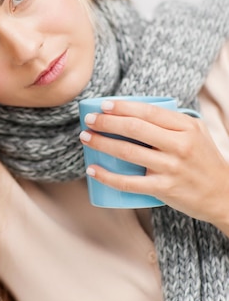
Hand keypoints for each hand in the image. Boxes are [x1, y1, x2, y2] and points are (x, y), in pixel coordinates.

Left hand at [79, 99, 228, 227]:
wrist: (224, 194)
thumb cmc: (203, 160)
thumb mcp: (195, 133)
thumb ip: (171, 122)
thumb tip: (134, 111)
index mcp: (186, 127)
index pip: (148, 112)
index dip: (122, 107)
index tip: (103, 106)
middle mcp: (179, 145)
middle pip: (134, 129)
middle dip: (106, 122)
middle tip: (89, 120)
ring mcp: (172, 168)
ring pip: (128, 153)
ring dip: (101, 144)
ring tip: (86, 138)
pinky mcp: (165, 189)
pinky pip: (129, 183)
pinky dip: (108, 176)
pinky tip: (93, 170)